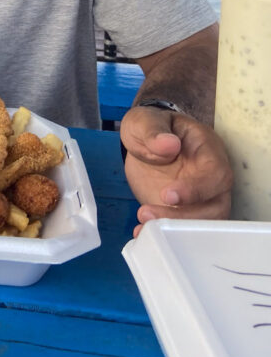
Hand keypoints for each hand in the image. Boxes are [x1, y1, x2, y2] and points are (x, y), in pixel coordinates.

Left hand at [120, 105, 232, 236]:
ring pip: (202, 225)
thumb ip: (154, 130)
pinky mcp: (186, 213)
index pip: (215, 174)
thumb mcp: (145, 121)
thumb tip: (169, 144)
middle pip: (214, 207)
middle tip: (146, 213)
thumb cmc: (150, 127)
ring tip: (142, 226)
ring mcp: (202, 200)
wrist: (145, 142)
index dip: (196, 189)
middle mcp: (211, 179)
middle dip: (182, 216)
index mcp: (207, 150)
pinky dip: (164, 236)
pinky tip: (141, 233)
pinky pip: (184, 230)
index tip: (168, 195)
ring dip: (174, 229)